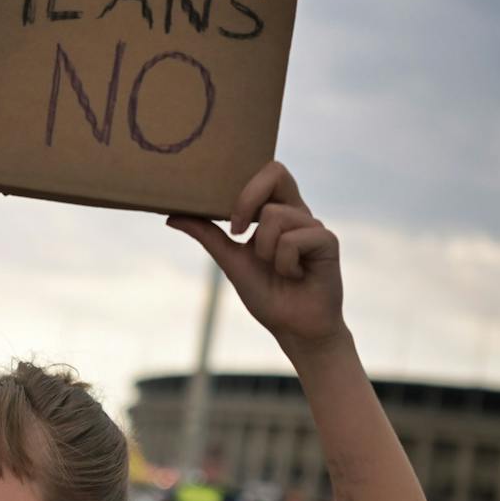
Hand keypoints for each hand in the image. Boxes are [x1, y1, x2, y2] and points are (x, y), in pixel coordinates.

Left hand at [166, 163, 343, 355]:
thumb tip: (171, 216)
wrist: (295, 329)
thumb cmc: (268, 295)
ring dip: (266, 252)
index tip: (232, 224)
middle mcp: (297, 213)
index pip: (265, 172)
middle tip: (239, 231)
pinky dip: (285, 264)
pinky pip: (292, 240)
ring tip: (281, 270)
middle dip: (248, 199)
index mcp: (277, 212)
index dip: (244, 188)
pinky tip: (298, 276)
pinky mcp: (327, 241)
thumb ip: (207, 235)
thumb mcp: (231, 261)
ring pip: (275, 215)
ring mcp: (313, 225)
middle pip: (276, 171)